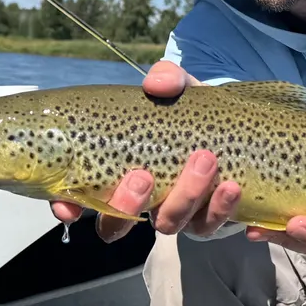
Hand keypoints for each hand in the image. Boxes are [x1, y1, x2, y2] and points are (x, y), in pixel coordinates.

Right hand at [50, 61, 241, 241]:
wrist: (237, 129)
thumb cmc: (191, 111)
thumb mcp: (180, 89)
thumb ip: (167, 79)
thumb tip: (156, 83)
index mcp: (118, 172)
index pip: (80, 199)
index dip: (68, 207)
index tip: (68, 207)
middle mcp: (141, 201)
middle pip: (119, 222)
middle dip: (128, 203)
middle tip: (143, 176)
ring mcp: (174, 214)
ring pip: (169, 224)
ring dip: (184, 197)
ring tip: (205, 160)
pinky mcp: (208, 220)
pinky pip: (211, 226)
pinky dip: (222, 209)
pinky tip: (232, 187)